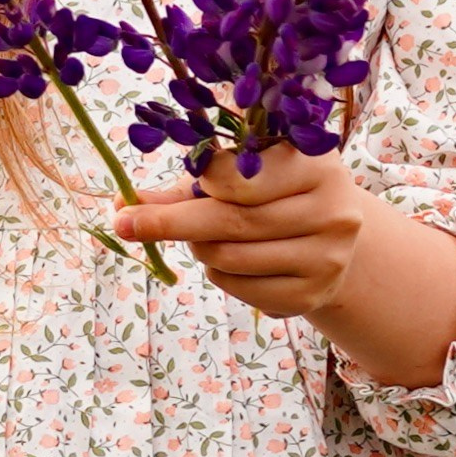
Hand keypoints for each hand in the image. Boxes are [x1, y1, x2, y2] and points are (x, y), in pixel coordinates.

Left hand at [113, 146, 455, 389]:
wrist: (332, 234)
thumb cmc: (277, 190)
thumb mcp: (247, 171)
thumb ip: (189, 184)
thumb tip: (122, 202)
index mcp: (317, 162)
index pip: (243, 176)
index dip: (202, 180)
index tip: (177, 181)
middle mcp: (333, 209)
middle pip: (231, 221)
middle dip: (169, 223)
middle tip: (124, 223)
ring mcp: (328, 256)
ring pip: (228, 256)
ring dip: (199, 248)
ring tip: (204, 236)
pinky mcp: (312, 294)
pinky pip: (239, 286)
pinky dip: (219, 274)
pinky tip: (232, 259)